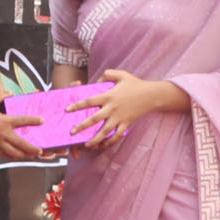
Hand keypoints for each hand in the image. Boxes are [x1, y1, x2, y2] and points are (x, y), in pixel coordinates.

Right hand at [0, 85, 47, 160]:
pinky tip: (16, 156)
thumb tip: (9, 92)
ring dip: (24, 155)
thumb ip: (0, 95)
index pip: (22, 121)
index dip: (34, 120)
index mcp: (3, 121)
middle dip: (32, 148)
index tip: (42, 121)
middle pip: (22, 144)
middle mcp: (2, 134)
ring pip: (14, 153)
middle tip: (40, 150)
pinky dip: (11, 156)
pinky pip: (4, 155)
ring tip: (30, 155)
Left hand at [68, 69, 188, 148]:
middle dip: (82, 127)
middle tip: (72, 132)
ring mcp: (119, 118)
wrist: (151, 95)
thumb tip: (96, 81)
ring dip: (95, 139)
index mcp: (109, 96)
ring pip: (105, 131)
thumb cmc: (135, 84)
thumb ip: (107, 74)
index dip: (77, 105)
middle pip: (94, 119)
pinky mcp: (126, 124)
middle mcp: (112, 109)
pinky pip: (117, 135)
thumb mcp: (121, 74)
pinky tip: (103, 145)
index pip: (89, 101)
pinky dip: (110, 142)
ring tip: (86, 145)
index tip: (68, 109)